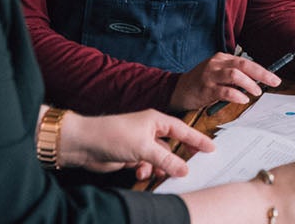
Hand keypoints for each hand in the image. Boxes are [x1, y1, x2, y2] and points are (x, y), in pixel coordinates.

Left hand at [56, 109, 214, 179]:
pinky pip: (146, 165)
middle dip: (176, 158)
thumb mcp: (145, 149)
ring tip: (158, 174)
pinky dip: (145, 171)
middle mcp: (149, 131)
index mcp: (155, 120)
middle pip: (171, 146)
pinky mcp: (130, 156)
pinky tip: (139, 173)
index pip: (182, 129)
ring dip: (159, 168)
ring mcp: (140, 143)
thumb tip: (184, 169)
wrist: (84, 144)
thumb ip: (167, 160)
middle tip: (188, 167)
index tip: (210, 148)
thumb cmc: (113, 135)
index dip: (197, 139)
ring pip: (159, 159)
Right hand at [168, 52, 283, 111]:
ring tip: (257, 92)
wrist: (177, 90)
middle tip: (274, 81)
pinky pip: (224, 90)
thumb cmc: (201, 84)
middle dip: (261, 73)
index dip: (262, 70)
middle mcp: (216, 64)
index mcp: (221, 58)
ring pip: (234, 74)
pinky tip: (243, 99)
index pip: (245, 62)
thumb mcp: (218, 75)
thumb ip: (235, 77)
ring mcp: (210, 75)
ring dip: (249, 83)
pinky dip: (236, 94)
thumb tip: (258, 83)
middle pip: (243, 64)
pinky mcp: (205, 88)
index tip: (274, 79)